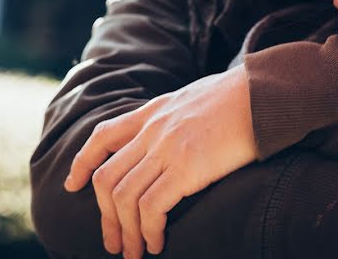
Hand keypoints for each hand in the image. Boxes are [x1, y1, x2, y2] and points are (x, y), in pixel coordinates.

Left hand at [63, 65, 257, 258]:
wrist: (263, 94)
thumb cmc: (240, 98)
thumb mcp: (193, 99)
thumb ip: (173, 117)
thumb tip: (172, 136)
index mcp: (152, 112)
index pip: (102, 136)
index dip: (82, 163)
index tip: (73, 185)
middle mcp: (152, 130)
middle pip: (107, 178)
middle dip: (105, 216)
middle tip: (112, 242)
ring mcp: (166, 149)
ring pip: (124, 198)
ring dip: (126, 232)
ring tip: (134, 251)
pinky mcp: (186, 168)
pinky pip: (151, 208)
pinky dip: (149, 231)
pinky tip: (157, 242)